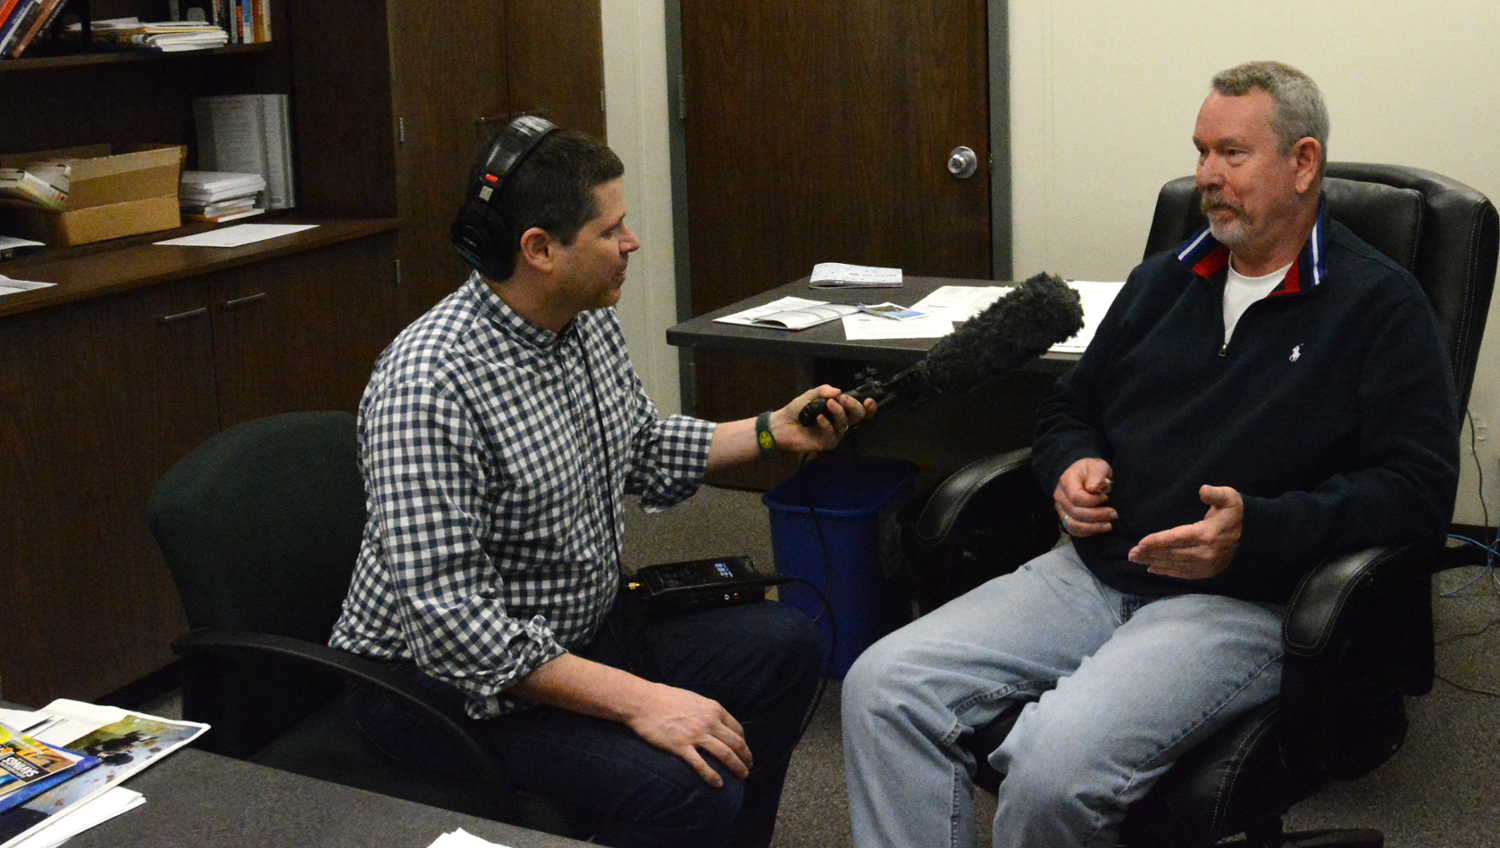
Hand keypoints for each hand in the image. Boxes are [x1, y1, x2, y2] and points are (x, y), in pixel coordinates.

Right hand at [624, 683, 752, 787]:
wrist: (643, 701)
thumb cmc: (665, 698)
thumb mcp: (693, 699)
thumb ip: (706, 710)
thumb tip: (714, 719)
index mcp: (713, 709)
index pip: (737, 729)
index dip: (743, 743)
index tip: (744, 752)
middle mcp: (709, 721)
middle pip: (736, 743)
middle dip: (746, 757)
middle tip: (748, 768)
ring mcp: (696, 734)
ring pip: (725, 754)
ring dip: (737, 767)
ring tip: (742, 776)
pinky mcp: (681, 746)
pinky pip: (701, 765)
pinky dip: (712, 776)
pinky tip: (718, 784)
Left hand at [772, 385, 876, 451]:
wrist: (781, 424)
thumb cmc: (797, 409)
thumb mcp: (810, 395)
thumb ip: (823, 390)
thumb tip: (839, 391)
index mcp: (840, 410)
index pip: (860, 409)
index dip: (868, 407)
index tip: (868, 400)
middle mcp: (840, 422)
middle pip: (858, 417)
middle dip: (854, 406)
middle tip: (843, 399)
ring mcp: (834, 433)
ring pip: (845, 424)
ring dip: (838, 412)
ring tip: (828, 404)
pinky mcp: (826, 443)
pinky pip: (833, 435)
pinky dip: (827, 425)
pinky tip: (819, 418)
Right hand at [1054, 457, 1115, 536]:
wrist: (1082, 475)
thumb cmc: (1091, 470)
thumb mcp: (1097, 466)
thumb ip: (1097, 474)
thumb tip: (1093, 489)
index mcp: (1066, 481)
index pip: (1076, 497)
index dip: (1092, 501)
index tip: (1106, 497)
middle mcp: (1060, 497)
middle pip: (1075, 513)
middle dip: (1097, 515)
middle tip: (1114, 514)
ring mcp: (1061, 509)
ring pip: (1073, 524)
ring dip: (1092, 527)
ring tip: (1108, 525)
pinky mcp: (1065, 518)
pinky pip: (1073, 530)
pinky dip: (1087, 532)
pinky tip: (1100, 528)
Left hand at [1128, 485, 1242, 578]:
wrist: (1253, 535)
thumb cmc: (1235, 513)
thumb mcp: (1230, 498)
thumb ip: (1216, 494)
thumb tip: (1203, 490)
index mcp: (1207, 534)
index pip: (1178, 538)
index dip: (1158, 541)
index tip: (1141, 542)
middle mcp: (1205, 552)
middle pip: (1172, 553)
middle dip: (1150, 553)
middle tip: (1131, 554)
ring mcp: (1206, 564)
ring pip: (1175, 564)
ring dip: (1154, 562)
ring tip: (1136, 560)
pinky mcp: (1206, 571)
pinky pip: (1183, 573)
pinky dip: (1167, 572)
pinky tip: (1152, 569)